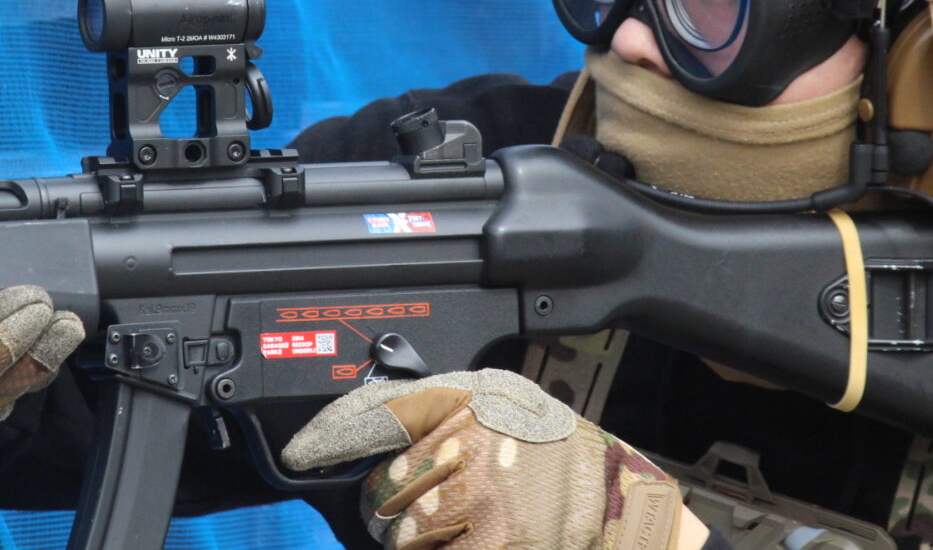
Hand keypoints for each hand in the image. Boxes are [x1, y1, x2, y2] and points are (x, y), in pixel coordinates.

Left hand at [283, 368, 706, 548]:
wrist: (634, 519)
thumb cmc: (579, 474)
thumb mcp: (520, 415)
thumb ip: (452, 418)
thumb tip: (370, 444)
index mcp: (484, 396)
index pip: (385, 408)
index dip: (333, 432)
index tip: (299, 452)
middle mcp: (478, 438)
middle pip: (386, 483)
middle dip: (391, 508)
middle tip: (429, 516)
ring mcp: (482, 494)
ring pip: (401, 531)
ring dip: (414, 543)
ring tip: (461, 535)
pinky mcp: (489, 540)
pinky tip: (476, 541)